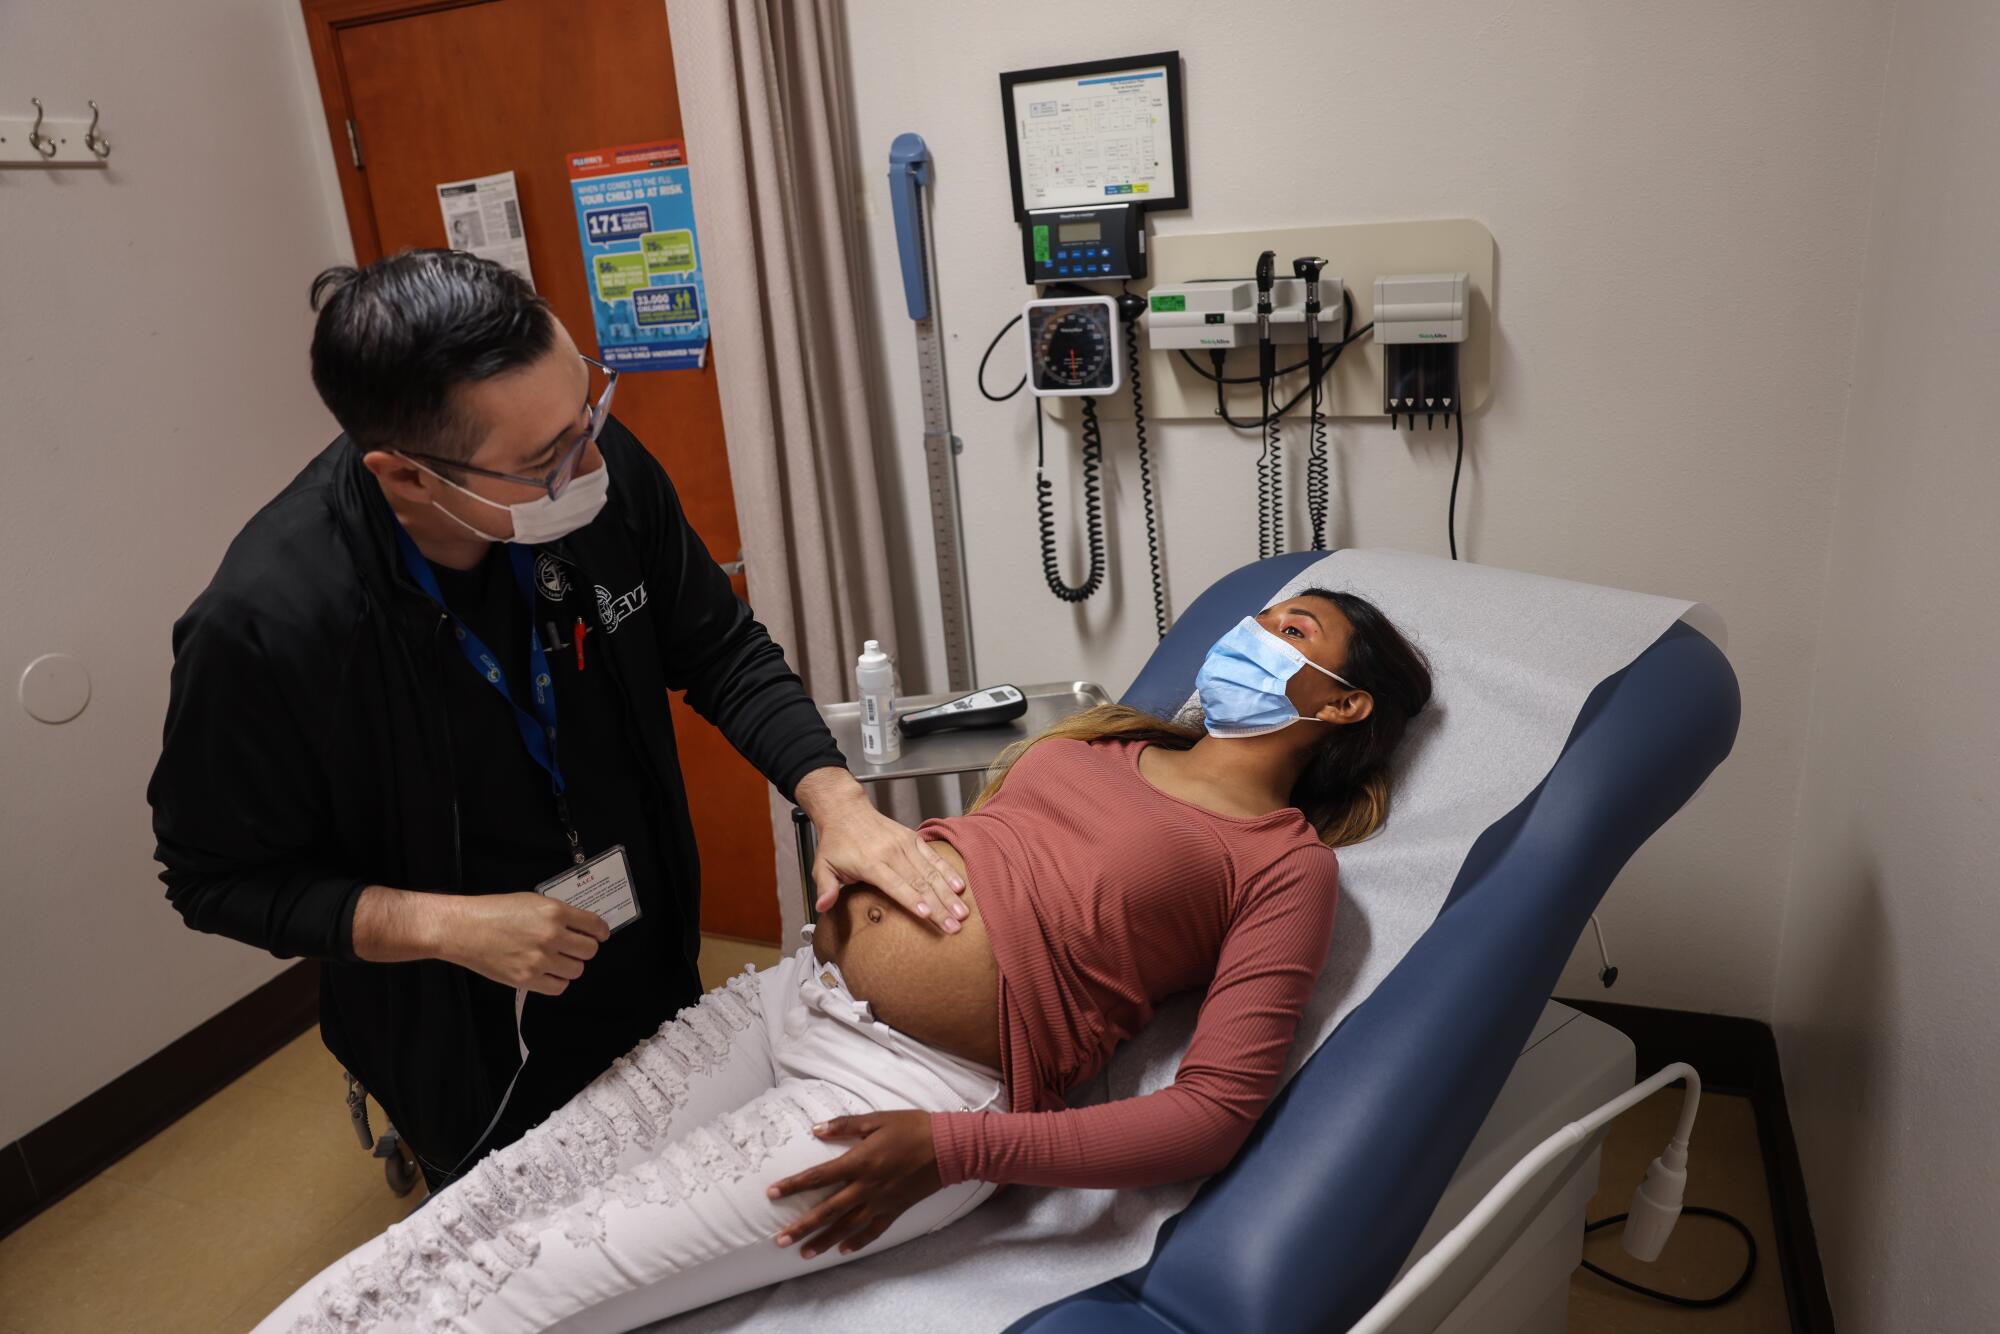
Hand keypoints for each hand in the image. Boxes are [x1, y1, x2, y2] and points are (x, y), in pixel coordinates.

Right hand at [438, 892, 608, 994]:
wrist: (464, 929)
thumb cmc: (494, 911)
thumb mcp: (532, 901)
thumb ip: (558, 914)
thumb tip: (580, 926)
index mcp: (555, 913)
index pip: (595, 926)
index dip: (601, 931)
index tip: (600, 934)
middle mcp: (551, 936)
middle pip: (589, 951)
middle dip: (584, 948)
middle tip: (573, 946)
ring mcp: (540, 960)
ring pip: (577, 970)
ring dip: (570, 965)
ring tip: (556, 959)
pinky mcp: (527, 979)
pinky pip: (559, 987)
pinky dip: (557, 981)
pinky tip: (548, 972)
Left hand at [766, 1111, 943, 1258]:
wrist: (947, 1147)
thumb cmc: (912, 1128)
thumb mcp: (877, 1120)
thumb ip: (845, 1126)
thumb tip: (815, 1129)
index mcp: (859, 1162)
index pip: (818, 1177)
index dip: (793, 1186)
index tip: (771, 1194)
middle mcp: (866, 1187)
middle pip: (827, 1211)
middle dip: (802, 1226)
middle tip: (779, 1240)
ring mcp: (881, 1202)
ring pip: (846, 1227)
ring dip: (823, 1241)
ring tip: (804, 1253)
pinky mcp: (895, 1210)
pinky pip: (873, 1231)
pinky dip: (857, 1242)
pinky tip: (843, 1251)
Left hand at [794, 768, 965, 933]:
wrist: (846, 810)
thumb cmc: (836, 843)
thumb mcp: (822, 865)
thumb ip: (825, 888)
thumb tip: (823, 907)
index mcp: (869, 863)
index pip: (895, 885)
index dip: (913, 900)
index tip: (928, 914)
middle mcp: (890, 853)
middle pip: (919, 882)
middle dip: (939, 905)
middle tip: (954, 925)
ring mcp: (904, 844)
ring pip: (931, 871)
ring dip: (948, 892)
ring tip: (962, 911)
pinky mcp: (913, 838)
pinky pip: (933, 856)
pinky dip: (948, 871)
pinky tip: (960, 886)